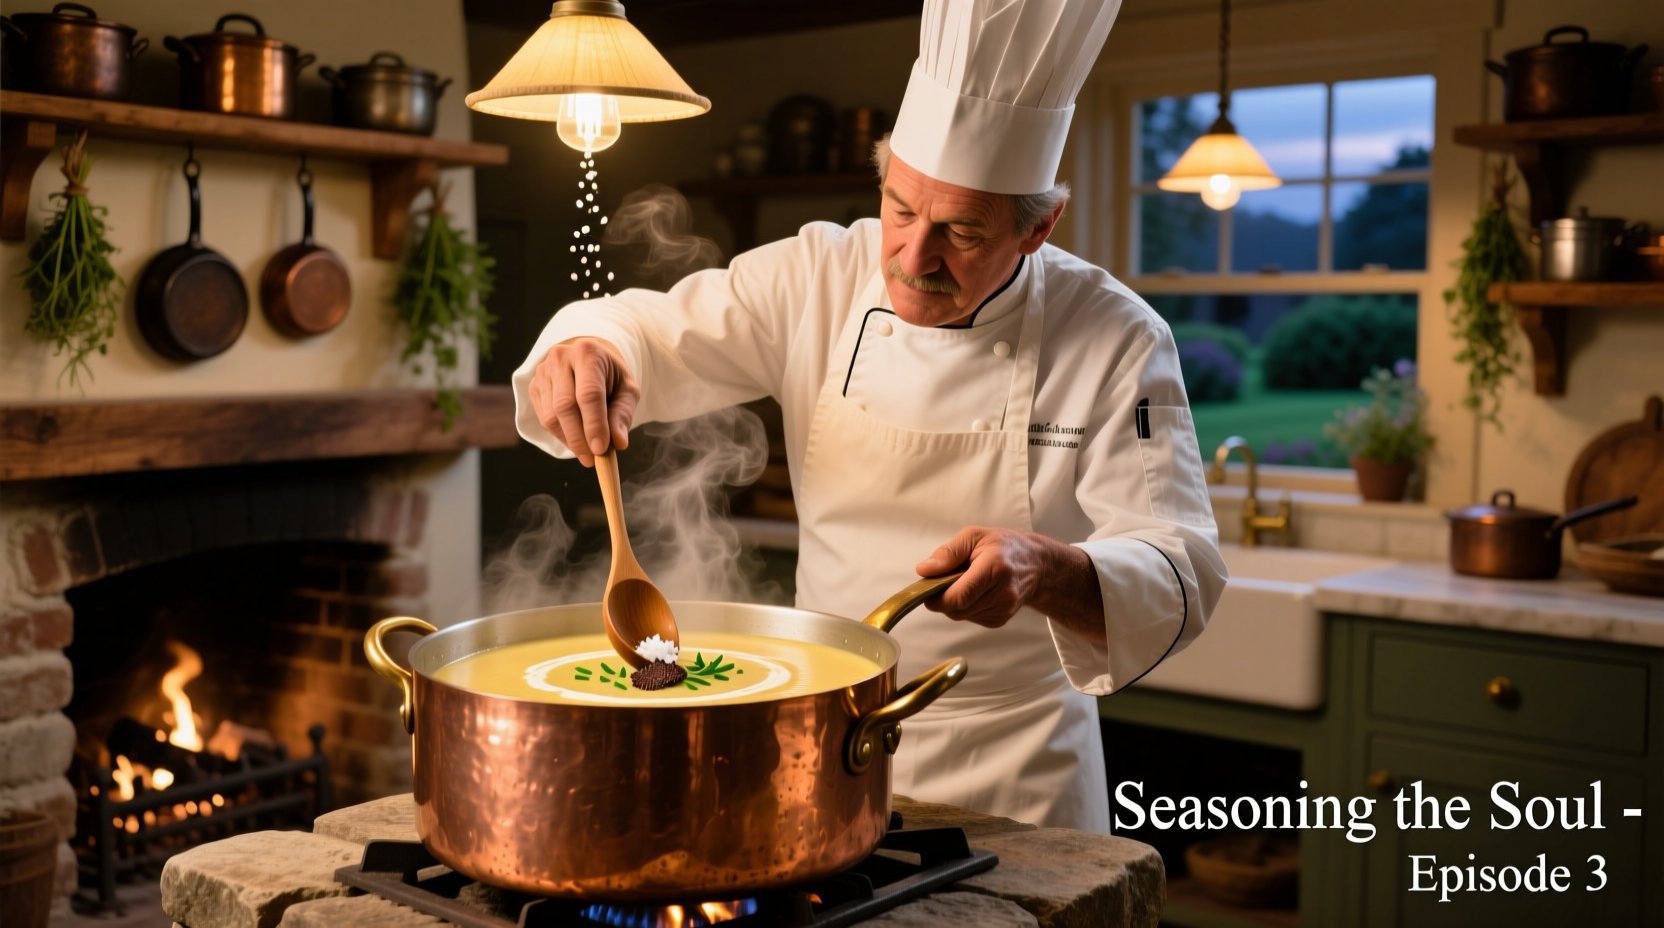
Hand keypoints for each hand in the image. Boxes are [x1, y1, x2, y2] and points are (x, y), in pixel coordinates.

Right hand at [527, 337, 639, 466]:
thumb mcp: (627, 390)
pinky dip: (560, 434)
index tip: (600, 450)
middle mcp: (560, 358)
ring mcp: (543, 372)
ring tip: (586, 452)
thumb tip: (618, 442)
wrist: (588, 359)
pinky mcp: (534, 386)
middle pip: (565, 406)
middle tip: (592, 459)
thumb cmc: (610, 375)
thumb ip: (622, 414)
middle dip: (579, 438)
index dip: (594, 424)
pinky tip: (574, 438)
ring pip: (551, 416)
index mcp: (587, 353)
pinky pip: (544, 418)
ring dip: (569, 440)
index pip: (589, 394)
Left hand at [916, 527, 1105, 643]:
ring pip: (961, 615)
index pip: (960, 596)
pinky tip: (976, 591)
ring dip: (954, 602)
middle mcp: (1003, 592)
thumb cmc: (1004, 546)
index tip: (926, 589)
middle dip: (942, 598)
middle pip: (958, 609)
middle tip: (943, 581)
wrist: (1037, 565)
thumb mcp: (975, 536)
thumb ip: (948, 553)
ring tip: (965, 582)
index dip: (937, 598)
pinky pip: (970, 617)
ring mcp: (1004, 609)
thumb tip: (924, 570)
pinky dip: (966, 606)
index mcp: (995, 567)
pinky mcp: (1001, 620)